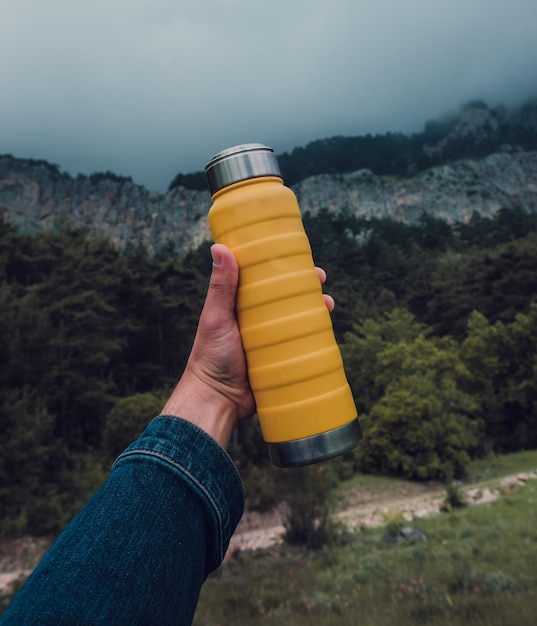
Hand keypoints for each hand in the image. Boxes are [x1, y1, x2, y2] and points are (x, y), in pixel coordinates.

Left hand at [162, 244, 333, 446]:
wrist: (218, 400)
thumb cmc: (210, 357)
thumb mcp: (217, 317)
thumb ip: (221, 286)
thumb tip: (219, 247)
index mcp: (242, 306)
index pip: (264, 281)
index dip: (282, 268)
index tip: (298, 257)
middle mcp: (258, 321)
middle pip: (286, 298)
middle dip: (305, 287)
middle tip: (320, 278)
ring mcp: (271, 340)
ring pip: (297, 320)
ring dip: (315, 310)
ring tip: (328, 303)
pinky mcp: (281, 359)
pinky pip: (301, 345)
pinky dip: (315, 337)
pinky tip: (328, 331)